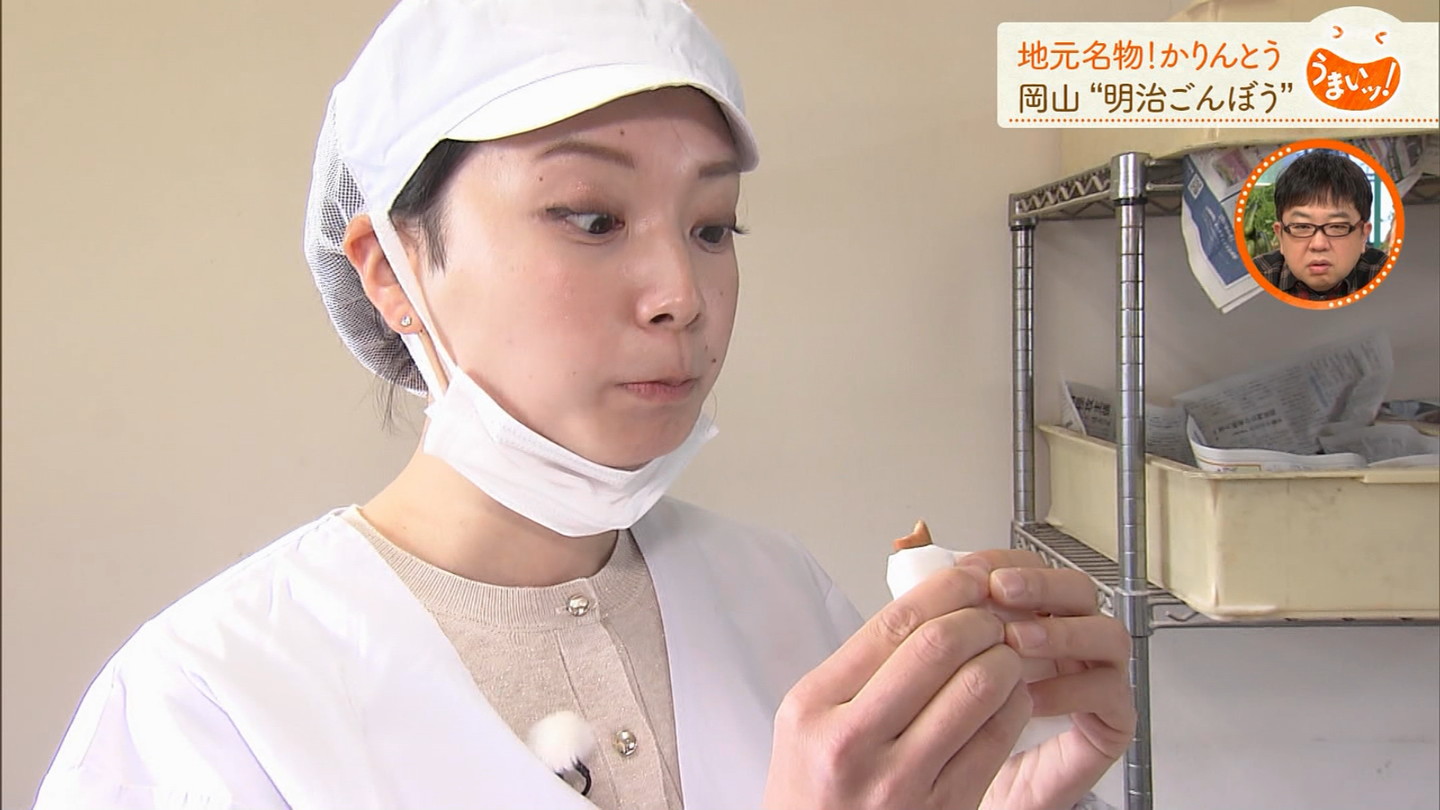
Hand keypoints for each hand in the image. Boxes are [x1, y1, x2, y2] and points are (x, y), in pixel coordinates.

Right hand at [763, 561, 1031, 809]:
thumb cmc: (814, 789)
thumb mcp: (810, 719)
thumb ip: (860, 668)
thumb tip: (928, 607)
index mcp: (815, 706)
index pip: (891, 625)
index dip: (944, 590)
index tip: (969, 577)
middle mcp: (853, 741)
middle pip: (938, 647)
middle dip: (980, 617)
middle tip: (993, 612)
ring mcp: (900, 780)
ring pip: (978, 688)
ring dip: (1005, 657)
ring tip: (1006, 651)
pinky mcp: (944, 808)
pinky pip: (996, 737)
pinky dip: (1014, 703)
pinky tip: (1010, 695)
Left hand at [962, 550, 1135, 809]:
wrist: (970, 788)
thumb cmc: (961, 726)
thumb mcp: (941, 666)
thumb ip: (941, 621)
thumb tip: (915, 571)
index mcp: (1032, 615)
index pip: (1034, 569)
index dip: (1007, 562)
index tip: (973, 568)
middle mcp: (1070, 639)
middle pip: (1078, 590)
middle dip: (1039, 584)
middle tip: (1001, 590)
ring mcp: (1097, 676)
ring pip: (1105, 635)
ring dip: (1061, 631)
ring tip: (1017, 641)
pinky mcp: (1112, 720)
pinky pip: (1108, 692)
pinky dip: (1070, 689)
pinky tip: (1031, 696)